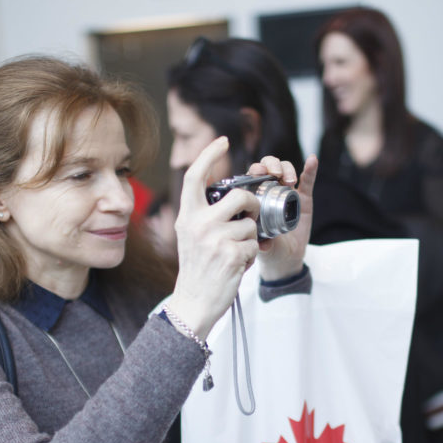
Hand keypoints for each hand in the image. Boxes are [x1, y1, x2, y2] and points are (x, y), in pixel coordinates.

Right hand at [167, 137, 260, 337]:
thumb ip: (204, 215)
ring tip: (236, 252)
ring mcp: (215, 239)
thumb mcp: (190, 236)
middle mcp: (198, 224)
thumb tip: (232, 198)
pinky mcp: (231, 254)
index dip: (209, 154)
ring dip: (250, 239)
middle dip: (253, 205)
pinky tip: (237, 264)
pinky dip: (251, 255)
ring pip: (251, 224)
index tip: (222, 140)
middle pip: (239, 196)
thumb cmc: (197, 268)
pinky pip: (254, 245)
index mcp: (187, 216)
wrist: (194, 302)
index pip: (195, 176)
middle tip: (250, 217)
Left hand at [250, 155, 318, 280]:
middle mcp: (270, 191)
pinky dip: (311, 169)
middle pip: (270, 167)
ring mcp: (288, 193)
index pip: (253, 176)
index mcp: (255, 197)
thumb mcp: (264, 246)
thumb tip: (263, 243)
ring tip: (290, 180)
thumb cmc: (269, 249)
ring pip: (287, 170)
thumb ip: (263, 243)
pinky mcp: (303, 198)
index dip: (256, 169)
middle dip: (272, 164)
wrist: (287, 258)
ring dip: (288, 168)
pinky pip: (308, 181)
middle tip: (275, 173)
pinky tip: (312, 160)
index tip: (259, 172)